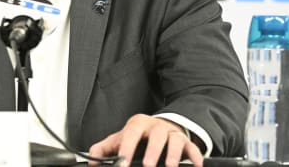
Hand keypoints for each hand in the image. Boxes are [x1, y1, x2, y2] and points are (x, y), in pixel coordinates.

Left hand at [88, 114, 202, 166]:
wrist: (158, 126)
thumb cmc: (137, 136)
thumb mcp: (120, 139)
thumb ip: (103, 149)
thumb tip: (92, 162)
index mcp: (137, 125)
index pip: (131, 134)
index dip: (126, 149)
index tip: (122, 164)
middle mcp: (155, 126)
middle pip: (156, 135)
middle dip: (152, 151)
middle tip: (148, 166)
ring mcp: (171, 132)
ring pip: (175, 140)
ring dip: (174, 154)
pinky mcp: (185, 141)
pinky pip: (192, 147)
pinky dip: (195, 156)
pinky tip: (195, 166)